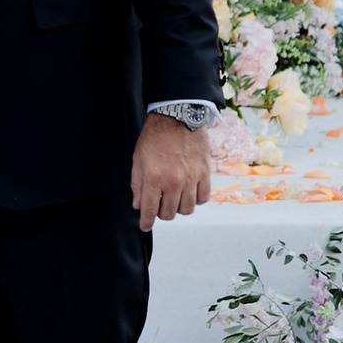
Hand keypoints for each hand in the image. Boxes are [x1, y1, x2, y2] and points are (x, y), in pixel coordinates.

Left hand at [130, 113, 212, 228]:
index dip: (146, 222)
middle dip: (161, 213)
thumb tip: (138, 205)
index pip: (150, 210)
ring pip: (187, 209)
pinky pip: (203, 198)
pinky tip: (189, 193)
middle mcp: (174, 181)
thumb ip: (138, 184)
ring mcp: (192, 178)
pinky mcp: (205, 173)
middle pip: (169, 213)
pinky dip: (196, 200)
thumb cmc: (155, 136)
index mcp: (155, 178)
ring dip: (179, 208)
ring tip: (174, 198)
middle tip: (159, 205)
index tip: (145, 226)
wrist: (178, 117)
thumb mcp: (138, 159)